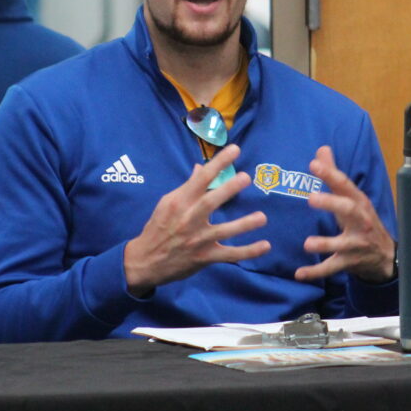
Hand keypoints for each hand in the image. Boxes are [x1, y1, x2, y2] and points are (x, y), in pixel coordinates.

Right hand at [123, 144, 269, 296]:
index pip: (201, 178)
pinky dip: (248, 251)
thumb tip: (201, 167)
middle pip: (210, 202)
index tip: (235, 149)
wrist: (145, 261)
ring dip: (244, 224)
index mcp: (180, 202)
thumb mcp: (168, 203)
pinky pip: (229, 254)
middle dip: (228, 189)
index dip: (218, 163)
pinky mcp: (204, 257)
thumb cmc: (159, 227)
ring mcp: (197, 240)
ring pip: (223, 230)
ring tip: (262, 217)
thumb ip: (188, 186)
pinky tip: (265, 245)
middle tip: (246, 177)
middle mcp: (189, 219)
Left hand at [294, 146, 395, 283]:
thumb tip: (322, 149)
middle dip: (331, 203)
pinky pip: (332, 267)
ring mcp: (356, 243)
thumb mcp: (352, 197)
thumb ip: (334, 175)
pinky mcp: (349, 261)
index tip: (314, 164)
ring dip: (325, 243)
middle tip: (311, 199)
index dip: (331, 174)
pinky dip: (316, 272)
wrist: (385, 256)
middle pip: (348, 210)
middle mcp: (360, 221)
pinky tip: (299, 274)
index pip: (345, 185)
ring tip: (308, 244)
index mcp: (358, 202)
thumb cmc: (362, 221)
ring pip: (341, 243)